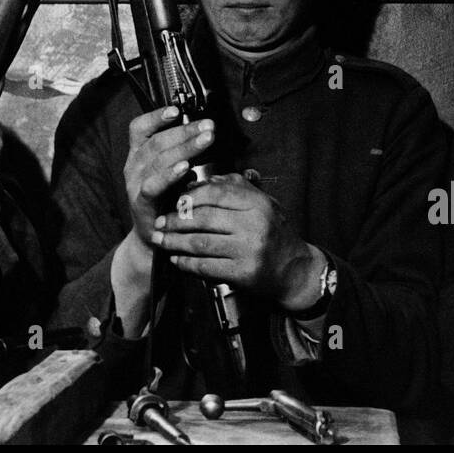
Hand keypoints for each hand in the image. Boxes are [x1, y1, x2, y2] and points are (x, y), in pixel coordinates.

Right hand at [124, 106, 213, 248]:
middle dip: (185, 130)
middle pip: (158, 141)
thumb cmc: (165, 198)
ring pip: (159, 159)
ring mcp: (135, 183)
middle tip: (208, 125)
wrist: (153, 235)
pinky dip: (169, 175)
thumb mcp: (167, 170)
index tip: (176, 109)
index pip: (139, 128)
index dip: (156, 117)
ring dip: (185, 147)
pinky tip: (184, 167)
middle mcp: (133, 165)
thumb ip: (178, 151)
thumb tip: (204, 131)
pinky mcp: (140, 202)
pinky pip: (153, 185)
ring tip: (205, 139)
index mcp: (138, 154)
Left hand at [152, 173, 322, 308]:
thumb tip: (206, 179)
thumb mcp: (264, 203)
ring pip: (200, 243)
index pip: (215, 193)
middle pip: (203, 218)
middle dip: (175, 220)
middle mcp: (254, 224)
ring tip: (160, 240)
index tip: (174, 201)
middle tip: (158, 222)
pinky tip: (176, 259)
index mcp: (257, 203)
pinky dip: (187, 263)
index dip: (190, 196)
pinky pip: (206, 266)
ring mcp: (248, 250)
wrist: (295, 270)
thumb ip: (238, 188)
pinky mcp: (243, 273)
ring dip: (175, 242)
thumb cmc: (274, 233)